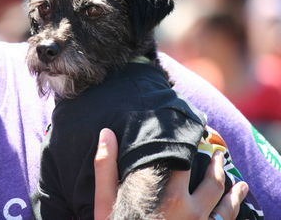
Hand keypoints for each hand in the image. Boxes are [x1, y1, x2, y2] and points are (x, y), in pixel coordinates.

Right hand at [93, 128, 248, 219]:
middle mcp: (191, 212)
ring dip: (234, 191)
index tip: (192, 134)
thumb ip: (106, 167)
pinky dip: (233, 213)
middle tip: (219, 154)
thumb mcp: (106, 202)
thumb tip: (106, 132)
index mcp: (169, 197)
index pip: (184, 161)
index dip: (188, 145)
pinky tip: (235, 208)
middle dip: (216, 165)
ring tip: (239, 183)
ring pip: (227, 206)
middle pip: (212, 182)